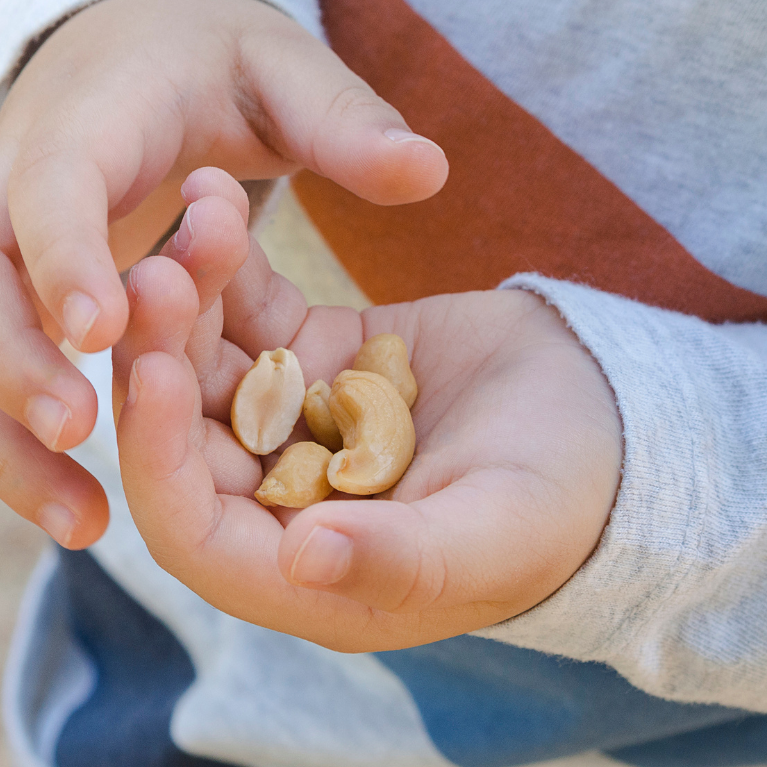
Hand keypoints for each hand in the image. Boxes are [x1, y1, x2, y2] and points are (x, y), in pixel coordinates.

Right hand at [0, 0, 447, 547]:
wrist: (121, 46)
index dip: (66, 255)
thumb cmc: (211, 62)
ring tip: (81, 523)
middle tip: (80, 434)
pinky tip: (77, 514)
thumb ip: (345, 120)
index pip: (49, 184)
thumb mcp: (282, 68)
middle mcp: (6, 184)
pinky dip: (6, 449)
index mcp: (83, 120)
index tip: (104, 333)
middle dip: (5, 361)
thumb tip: (427, 171)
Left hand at [115, 171, 622, 651]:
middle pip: (186, 435)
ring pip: (209, 364)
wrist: (617, 422)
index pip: (192, 529)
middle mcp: (278, 503)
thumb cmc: (567, 507)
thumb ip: (400, 559)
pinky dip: (233, 262)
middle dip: (161, 358)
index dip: (159, 460)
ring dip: (189, 298)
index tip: (150, 378)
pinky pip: (253, 311)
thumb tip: (300, 561)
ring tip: (194, 217)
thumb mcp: (493, 537)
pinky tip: (217, 195)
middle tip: (152, 275)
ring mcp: (292, 425)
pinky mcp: (315, 357)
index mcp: (304, 572)